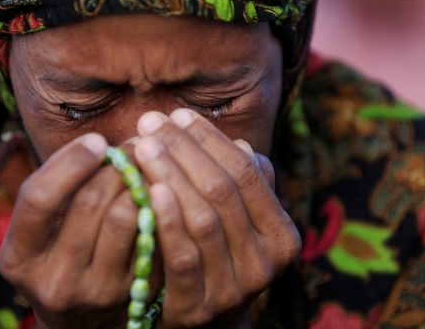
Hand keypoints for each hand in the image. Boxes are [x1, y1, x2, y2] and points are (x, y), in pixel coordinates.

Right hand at [0, 134, 161, 328]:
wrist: (79, 320)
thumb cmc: (56, 259)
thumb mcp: (37, 235)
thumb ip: (54, 194)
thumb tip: (97, 144)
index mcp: (19, 259)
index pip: (39, 198)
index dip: (69, 161)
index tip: (96, 140)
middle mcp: (54, 279)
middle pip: (89, 202)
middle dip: (115, 164)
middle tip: (131, 145)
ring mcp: (96, 290)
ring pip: (124, 216)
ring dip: (139, 180)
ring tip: (144, 165)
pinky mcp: (132, 292)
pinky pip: (151, 234)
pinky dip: (158, 205)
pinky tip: (159, 191)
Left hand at [133, 109, 300, 328]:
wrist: (204, 321)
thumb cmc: (218, 254)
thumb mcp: (239, 222)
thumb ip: (243, 186)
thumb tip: (241, 145)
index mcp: (282, 236)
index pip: (246, 174)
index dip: (211, 141)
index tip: (179, 116)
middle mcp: (266, 264)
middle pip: (222, 191)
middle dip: (183, 150)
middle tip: (151, 122)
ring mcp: (233, 289)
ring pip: (202, 218)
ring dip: (169, 175)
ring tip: (142, 146)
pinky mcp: (198, 308)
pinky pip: (182, 255)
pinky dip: (166, 219)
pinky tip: (147, 189)